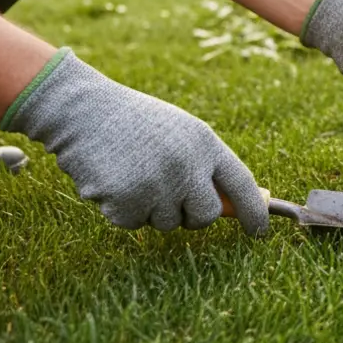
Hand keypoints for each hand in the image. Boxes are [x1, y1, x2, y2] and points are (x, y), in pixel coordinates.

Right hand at [2, 49, 268, 235]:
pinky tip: (112, 180)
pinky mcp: (126, 201)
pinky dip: (121, 209)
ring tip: (133, 173)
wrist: (83, 111)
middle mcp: (187, 165)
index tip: (258, 231)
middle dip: (191, 216)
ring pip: (166, 222)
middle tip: (170, 197)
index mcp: (206, 144)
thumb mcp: (181, 134)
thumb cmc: (135, 123)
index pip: (242, 185)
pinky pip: (133, 223)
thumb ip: (205, 166)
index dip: (253, 211)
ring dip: (150, 208)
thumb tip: (230, 207)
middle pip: (206, 215)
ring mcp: (158, 185)